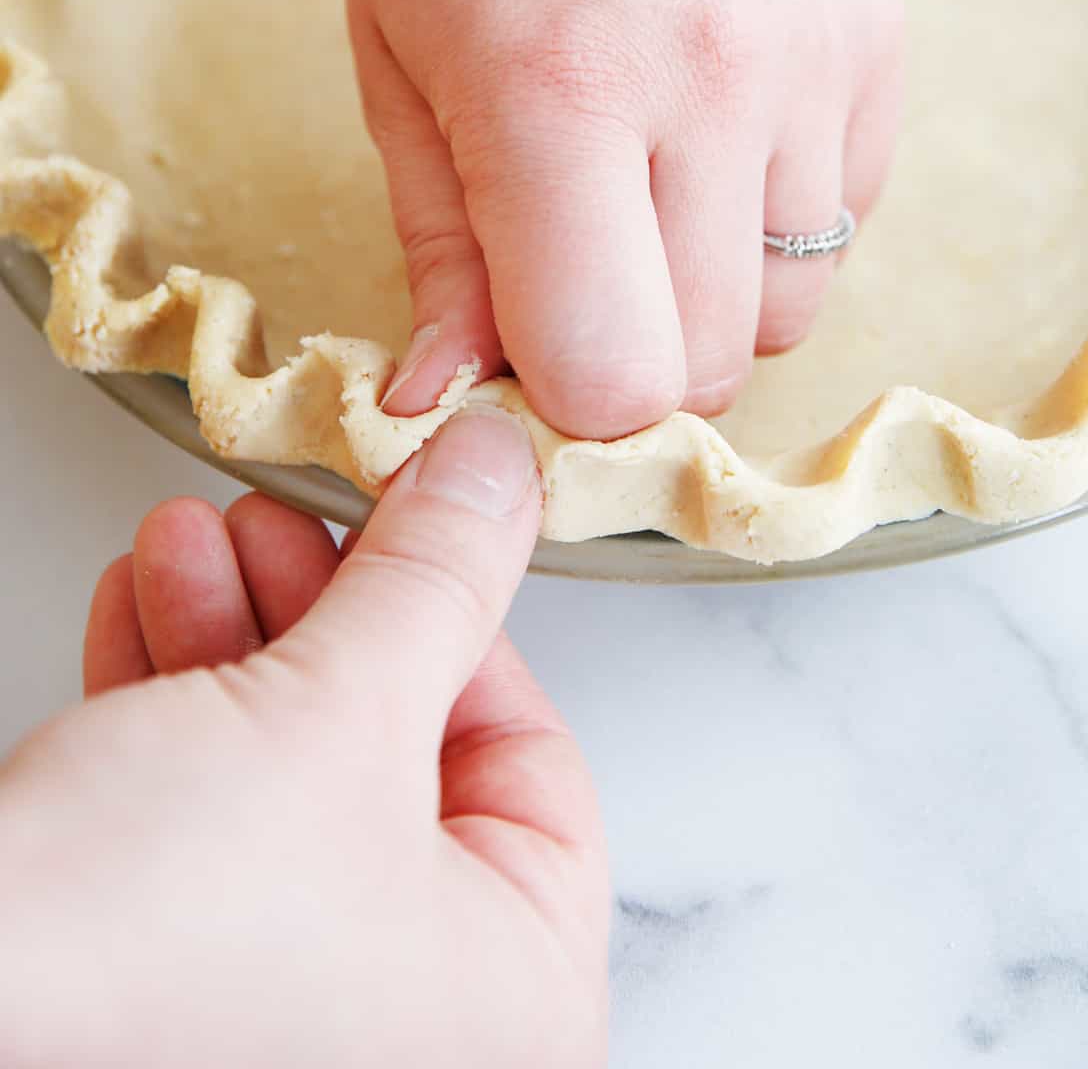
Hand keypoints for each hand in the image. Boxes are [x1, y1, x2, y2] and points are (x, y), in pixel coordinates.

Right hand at [0, 410, 607, 1068]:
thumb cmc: (146, 930)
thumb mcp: (339, 709)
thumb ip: (438, 578)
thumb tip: (498, 481)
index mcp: (516, 993)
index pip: (534, 759)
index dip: (463, 615)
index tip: (419, 519)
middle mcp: (421, 1020)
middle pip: (404, 750)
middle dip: (322, 607)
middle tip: (285, 523)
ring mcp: (301, 1004)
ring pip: (300, 767)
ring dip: (236, 630)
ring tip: (191, 545)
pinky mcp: (193, 969)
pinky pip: (218, 811)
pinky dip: (183, 701)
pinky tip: (146, 606)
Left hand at [346, 0, 903, 440]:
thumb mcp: (396, 72)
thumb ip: (442, 255)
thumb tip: (453, 402)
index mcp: (560, 100)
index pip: (614, 378)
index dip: (561, 395)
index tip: (523, 344)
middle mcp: (714, 84)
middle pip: (714, 364)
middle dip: (635, 355)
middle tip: (572, 267)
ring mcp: (813, 54)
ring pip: (793, 305)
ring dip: (712, 288)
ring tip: (644, 178)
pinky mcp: (874, 29)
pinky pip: (845, 212)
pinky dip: (777, 213)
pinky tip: (711, 119)